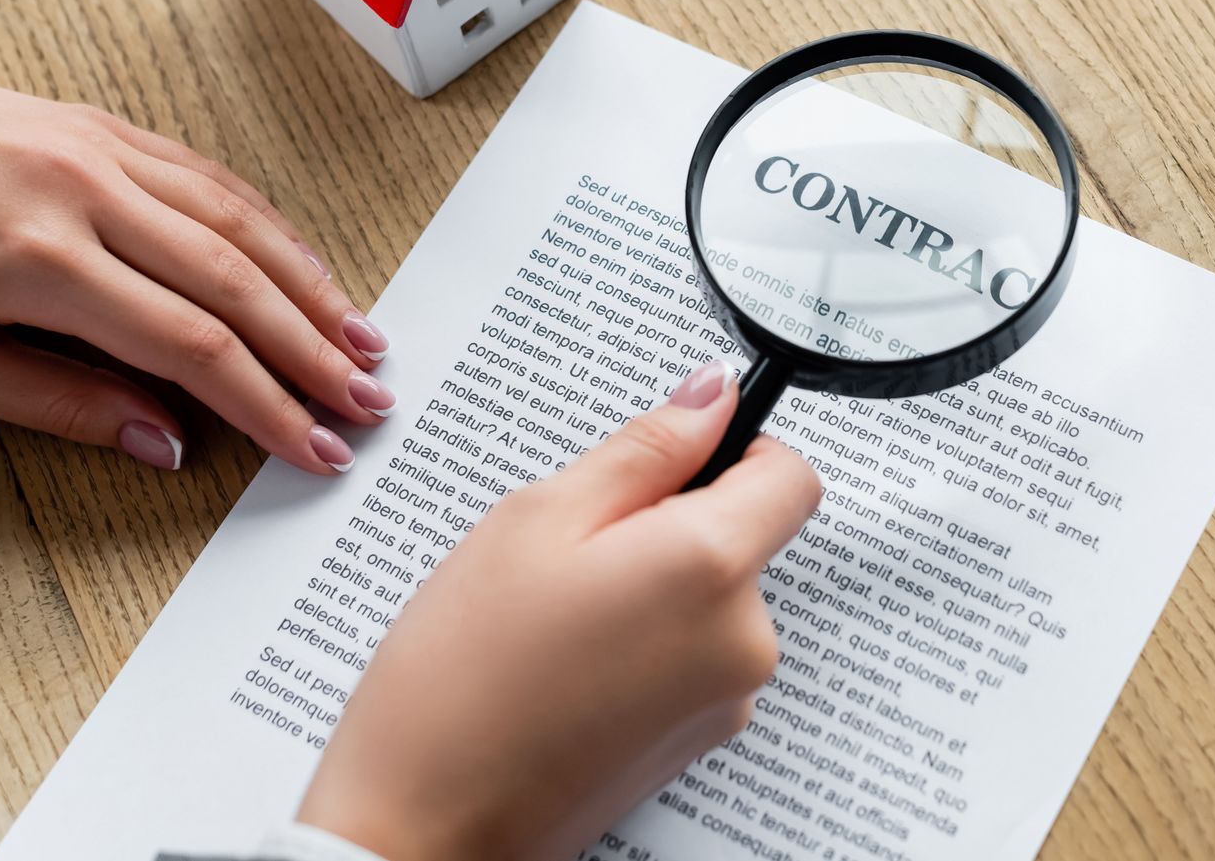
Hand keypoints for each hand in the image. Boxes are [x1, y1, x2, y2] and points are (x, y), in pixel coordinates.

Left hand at [0, 39, 390, 472]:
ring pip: (241, 221)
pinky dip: (271, 226)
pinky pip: (211, 176)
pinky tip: (306, 266)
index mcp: (40, 263)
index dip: (267, 404)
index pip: (191, 345)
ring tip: (364, 339)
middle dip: (315, 352)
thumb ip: (58, 403)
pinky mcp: (104, 124)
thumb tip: (166, 444)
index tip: (314, 446)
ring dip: (314, 285)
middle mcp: (87, 195)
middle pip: (237, 282)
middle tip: (370, 402)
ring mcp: (102, 149)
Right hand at [298, 362, 822, 860]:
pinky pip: (690, 654)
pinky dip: (641, 641)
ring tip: (552, 617)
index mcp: (711, 567)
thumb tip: (713, 396)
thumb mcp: (539, 517)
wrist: (422, 828)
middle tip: (567, 551)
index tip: (670, 457)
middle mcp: (742, 640)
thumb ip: (646, 448)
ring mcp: (726, 700)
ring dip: (649, 584)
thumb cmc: (461, 674)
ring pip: (709, 596)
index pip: (791, 475)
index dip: (736, 449)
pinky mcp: (698, 741)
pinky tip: (564, 663)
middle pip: (743, 536)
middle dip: (669, 522)